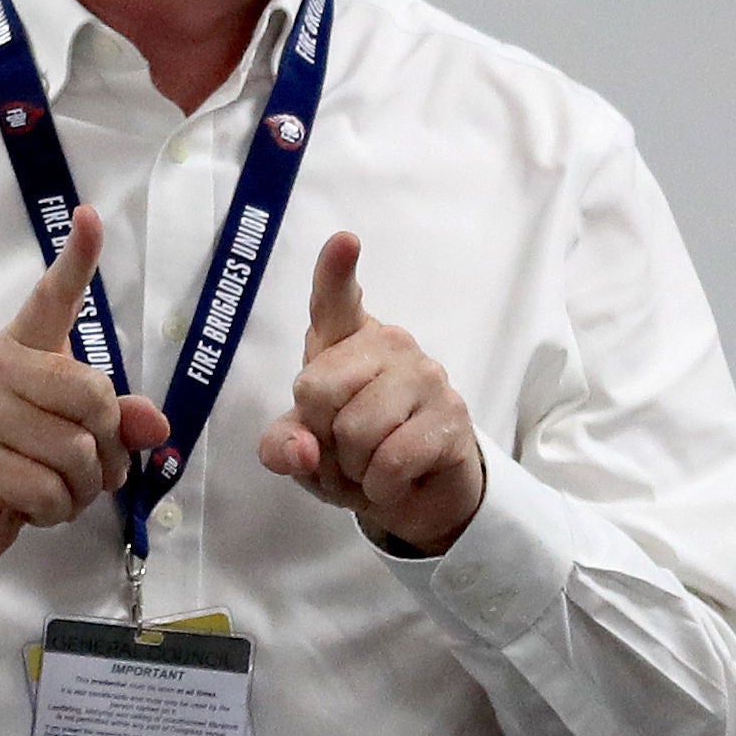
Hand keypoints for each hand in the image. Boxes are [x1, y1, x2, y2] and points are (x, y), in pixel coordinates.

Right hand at [0, 207, 169, 620]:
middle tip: (92, 471)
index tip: (91, 217)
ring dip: (85, 488)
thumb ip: (116, 423)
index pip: (51, 299)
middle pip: (95, 396)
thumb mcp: (71, 437)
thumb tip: (155, 424)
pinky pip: (51, 488)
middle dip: (109, 449)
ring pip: (77, 450)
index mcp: (20, 351)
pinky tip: (34, 508)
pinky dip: (59, 511)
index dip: (76, 259)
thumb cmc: (14, 463)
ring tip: (61, 491)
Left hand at [258, 232, 485, 554]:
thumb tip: (303, 450)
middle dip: (320, 438)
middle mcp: (388, 344)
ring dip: (353, 469)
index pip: (335, 300)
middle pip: (317, 391)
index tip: (345, 240)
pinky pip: (391, 460)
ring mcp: (425, 374)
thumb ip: (283, 446)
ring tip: (370, 465)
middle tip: (343, 450)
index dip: (335, 272)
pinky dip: (381, 486)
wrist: (416, 495)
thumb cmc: (352, 455)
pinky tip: (394, 479)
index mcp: (344, 340)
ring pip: (356, 430)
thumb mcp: (303, 452)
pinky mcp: (452, 415)